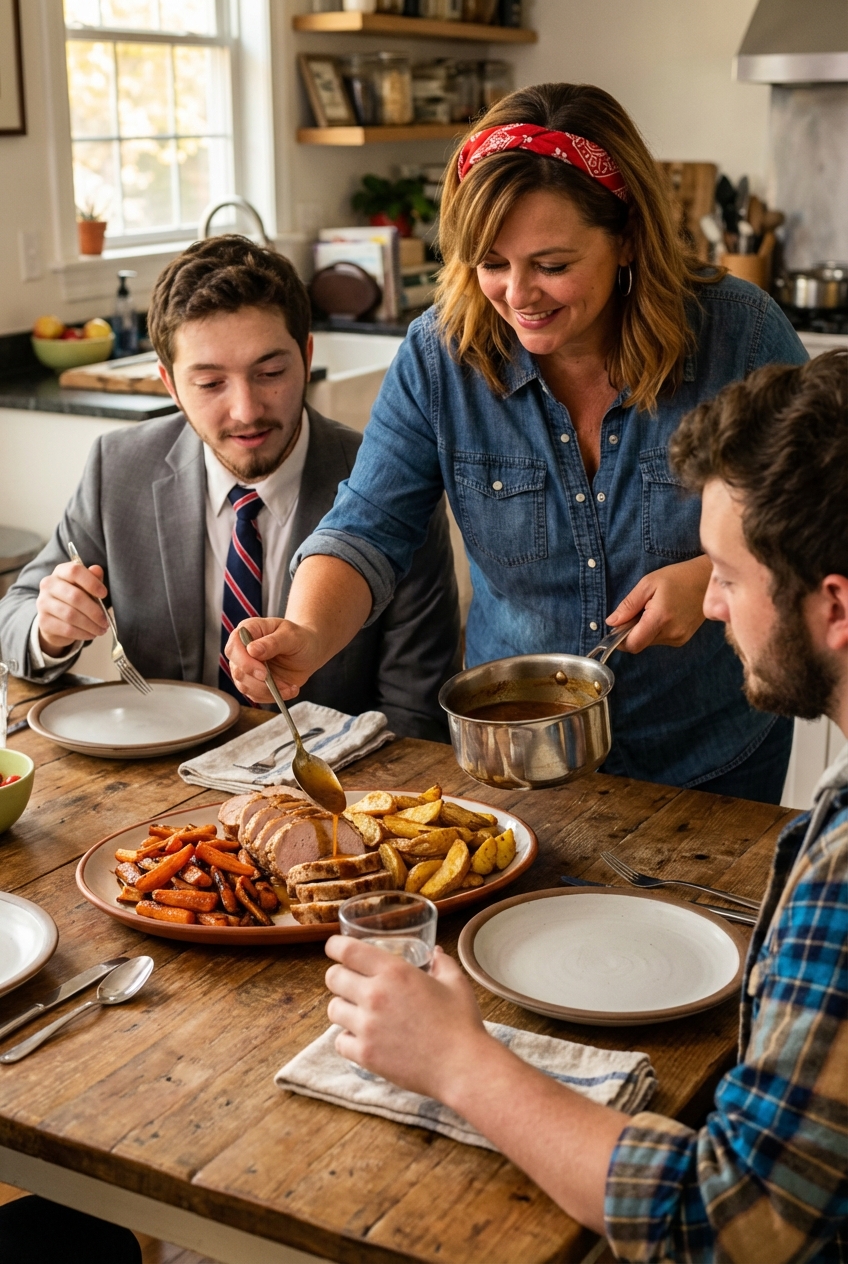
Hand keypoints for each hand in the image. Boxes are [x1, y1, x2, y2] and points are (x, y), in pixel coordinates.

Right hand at [35, 561, 108, 655]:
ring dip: (90, 625)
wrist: (57, 620)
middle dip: (94, 611)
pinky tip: (91, 634)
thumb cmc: (76, 599)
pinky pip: (67, 629)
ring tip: (101, 629)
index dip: (91, 582)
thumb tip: (97, 570)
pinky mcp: (43, 621)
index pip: (74, 571)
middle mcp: (48, 585)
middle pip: (75, 596)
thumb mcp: (87, 587)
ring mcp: (43, 603)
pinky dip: (83, 633)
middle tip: (105, 621)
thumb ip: (93, 578)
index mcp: (61, 572)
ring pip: (71, 615)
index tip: (104, 594)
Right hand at [224, 616, 323, 703]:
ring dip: (267, 691)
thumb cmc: (300, 638)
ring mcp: (247, 668)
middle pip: (237, 670)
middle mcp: (243, 650)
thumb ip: (272, 642)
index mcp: (249, 631)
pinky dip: (273, 697)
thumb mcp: (292, 636)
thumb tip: (252, 650)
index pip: (234, 647)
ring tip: (288, 686)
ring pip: (244, 686)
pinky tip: (289, 689)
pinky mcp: (254, 683)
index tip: (263, 672)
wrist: (310, 652)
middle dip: (257, 682)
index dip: (245, 663)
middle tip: (278, 684)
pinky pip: (256, 696)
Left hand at [324, 938, 486, 1100]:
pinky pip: (340, 1041)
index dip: (335, 946)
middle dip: (339, 977)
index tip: (334, 948)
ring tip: (358, 1013)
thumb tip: (435, 953)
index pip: (348, 950)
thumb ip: (441, 963)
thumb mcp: (456, 983)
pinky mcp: (365, 1054)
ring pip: (332, 1009)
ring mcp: (367, 1026)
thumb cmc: (461, 1023)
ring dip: (343, 1008)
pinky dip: (348, 1039)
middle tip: (350, 983)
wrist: (462, 1065)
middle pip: (333, 977)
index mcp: (394, 972)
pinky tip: (363, 1039)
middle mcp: (375, 995)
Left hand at [607, 555, 711, 652]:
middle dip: (632, 631)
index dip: (620, 640)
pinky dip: (656, 630)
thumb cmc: (677, 577)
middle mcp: (671, 634)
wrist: (707, 580)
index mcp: (660, 619)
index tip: (617, 627)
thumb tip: (611, 623)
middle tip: (638, 611)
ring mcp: (679, 638)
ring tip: (653, 609)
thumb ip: (628, 605)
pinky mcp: (683, 639)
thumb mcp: (647, 584)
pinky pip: (661, 639)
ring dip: (645, 630)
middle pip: (640, 644)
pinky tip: (663, 614)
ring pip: (650, 642)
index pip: (633, 644)